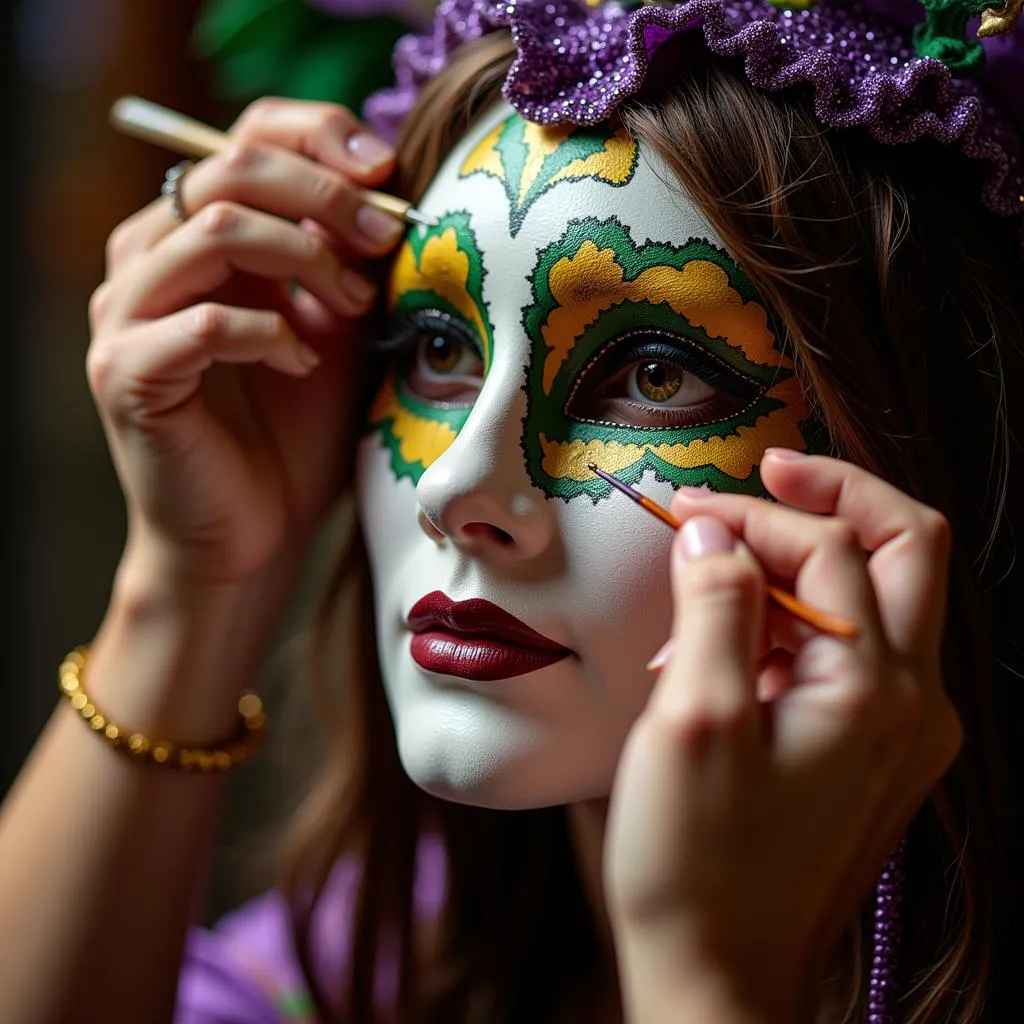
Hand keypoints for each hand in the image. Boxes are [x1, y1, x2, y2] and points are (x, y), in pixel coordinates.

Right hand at [87, 99, 402, 582]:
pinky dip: (270, 333)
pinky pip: (202, 323)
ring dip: (302, 259)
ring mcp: (126, 315)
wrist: (252, 534)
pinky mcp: (125, 373)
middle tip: (385, 238)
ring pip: (210, 231)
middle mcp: (147, 260)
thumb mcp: (335, 329)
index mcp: (196, 238)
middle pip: (227, 169)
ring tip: (353, 307)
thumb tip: (386, 191)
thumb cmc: (294, 435)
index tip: (386, 170)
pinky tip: (303, 363)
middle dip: (323, 194)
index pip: (242, 139)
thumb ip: (343, 260)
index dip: (315, 135)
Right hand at [604, 450, 962, 1020]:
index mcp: (871, 691)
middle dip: (835, 496)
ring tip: (715, 574)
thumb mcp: (691, 721)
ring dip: (804, 562)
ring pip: (881, 594)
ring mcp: (900, 729)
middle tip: (768, 470)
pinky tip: (727, 643)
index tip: (684, 508)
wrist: (720, 975)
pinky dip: (797, 618)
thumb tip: (712, 530)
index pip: (828, 549)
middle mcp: (910, 703)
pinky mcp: (873, 750)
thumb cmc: (698, 863)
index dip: (752, 514)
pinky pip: (854, 648)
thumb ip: (713, 608)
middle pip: (906, 548)